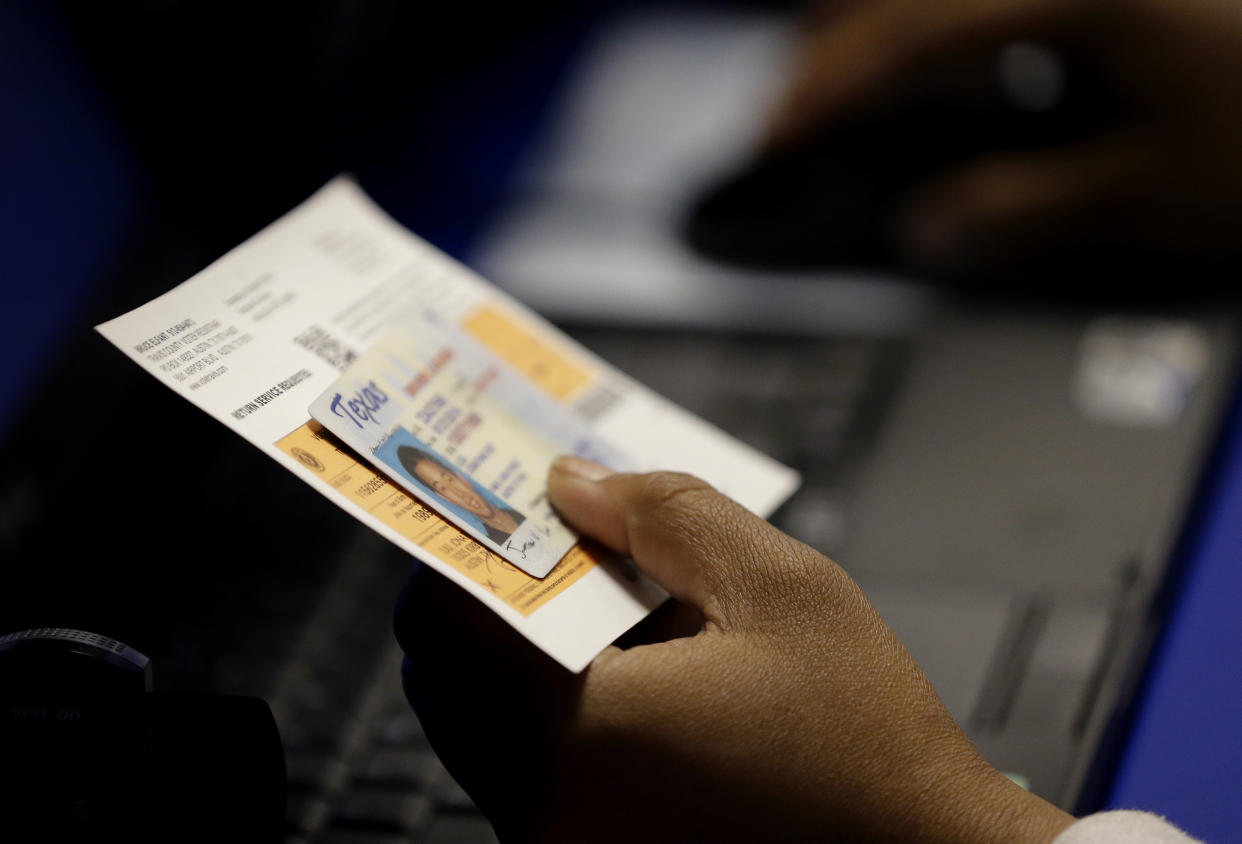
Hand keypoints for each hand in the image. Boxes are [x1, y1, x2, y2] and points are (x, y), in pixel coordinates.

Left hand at [396, 457, 1073, 842]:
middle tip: (587, 552)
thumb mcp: (785, 592)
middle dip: (513, 598)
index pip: (442, 618)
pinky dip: (569, 714)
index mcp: (577, 740)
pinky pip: (533, 774)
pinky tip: (659, 684)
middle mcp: (544, 815)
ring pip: (490, 722)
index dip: (471, 546)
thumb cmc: (870, 750)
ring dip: (542, 656)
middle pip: (452, 671)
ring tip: (648, 621)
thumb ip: (669, 515)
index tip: (510, 508)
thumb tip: (575, 482)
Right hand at [768, 0, 1241, 271]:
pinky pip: (1004, 7)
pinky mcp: (1116, 4)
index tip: (770, 139)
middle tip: (801, 119)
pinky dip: (963, 40)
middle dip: (840, 52)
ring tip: (866, 106)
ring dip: (898, 40)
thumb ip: (1021, 210)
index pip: (906, 38)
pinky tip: (971, 86)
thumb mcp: (1154, 192)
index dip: (825, 93)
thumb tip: (929, 230)